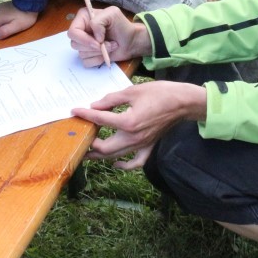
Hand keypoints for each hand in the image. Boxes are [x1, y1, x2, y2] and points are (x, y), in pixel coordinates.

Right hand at [0, 0, 37, 40]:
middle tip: (8, 34)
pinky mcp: (1, 7)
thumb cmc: (24, 16)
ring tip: (11, 27)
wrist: (29, 1)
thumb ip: (4, 32)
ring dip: (0, 27)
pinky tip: (11, 20)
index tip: (0, 40)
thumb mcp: (16, 26)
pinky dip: (2, 21)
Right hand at [68, 5, 150, 66]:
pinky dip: (98, 60)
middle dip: (93, 47)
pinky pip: (86, 62)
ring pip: (81, 54)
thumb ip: (98, 21)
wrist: (130, 40)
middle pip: (75, 44)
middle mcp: (81, 31)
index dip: (83, 39)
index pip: (73, 32)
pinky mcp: (89, 55)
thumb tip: (95, 37)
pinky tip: (107, 54)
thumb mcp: (112, 14)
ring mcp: (84, 44)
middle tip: (108, 44)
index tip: (98, 42)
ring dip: (99, 53)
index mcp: (83, 18)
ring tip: (111, 46)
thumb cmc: (121, 25)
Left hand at [71, 81, 206, 168]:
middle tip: (79, 136)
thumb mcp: (132, 91)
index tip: (74, 110)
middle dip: (89, 143)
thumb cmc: (159, 93)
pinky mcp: (149, 147)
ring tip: (87, 152)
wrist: (183, 102)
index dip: (85, 114)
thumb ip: (111, 99)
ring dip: (100, 156)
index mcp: (127, 122)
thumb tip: (95, 105)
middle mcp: (133, 137)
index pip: (100, 119)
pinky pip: (135, 163)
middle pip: (104, 148)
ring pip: (116, 156)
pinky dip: (124, 166)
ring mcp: (141, 145)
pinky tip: (115, 164)